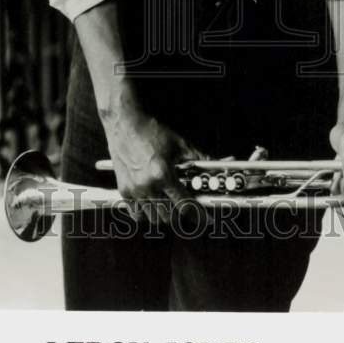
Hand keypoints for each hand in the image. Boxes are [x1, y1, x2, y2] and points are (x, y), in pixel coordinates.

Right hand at [103, 110, 199, 224]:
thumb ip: (200, 159)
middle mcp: (148, 185)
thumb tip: (219, 164)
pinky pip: (136, 214)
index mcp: (163, 174)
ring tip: (168, 203)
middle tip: (185, 204)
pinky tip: (151, 205)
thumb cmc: (151, 131)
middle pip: (169, 217)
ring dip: (164, 214)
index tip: (206, 220)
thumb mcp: (179, 144)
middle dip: (180, 213)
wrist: (124, 122)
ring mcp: (134, 189)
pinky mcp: (123, 190)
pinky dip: (145, 214)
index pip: (185, 205)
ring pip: (153, 219)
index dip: (198, 215)